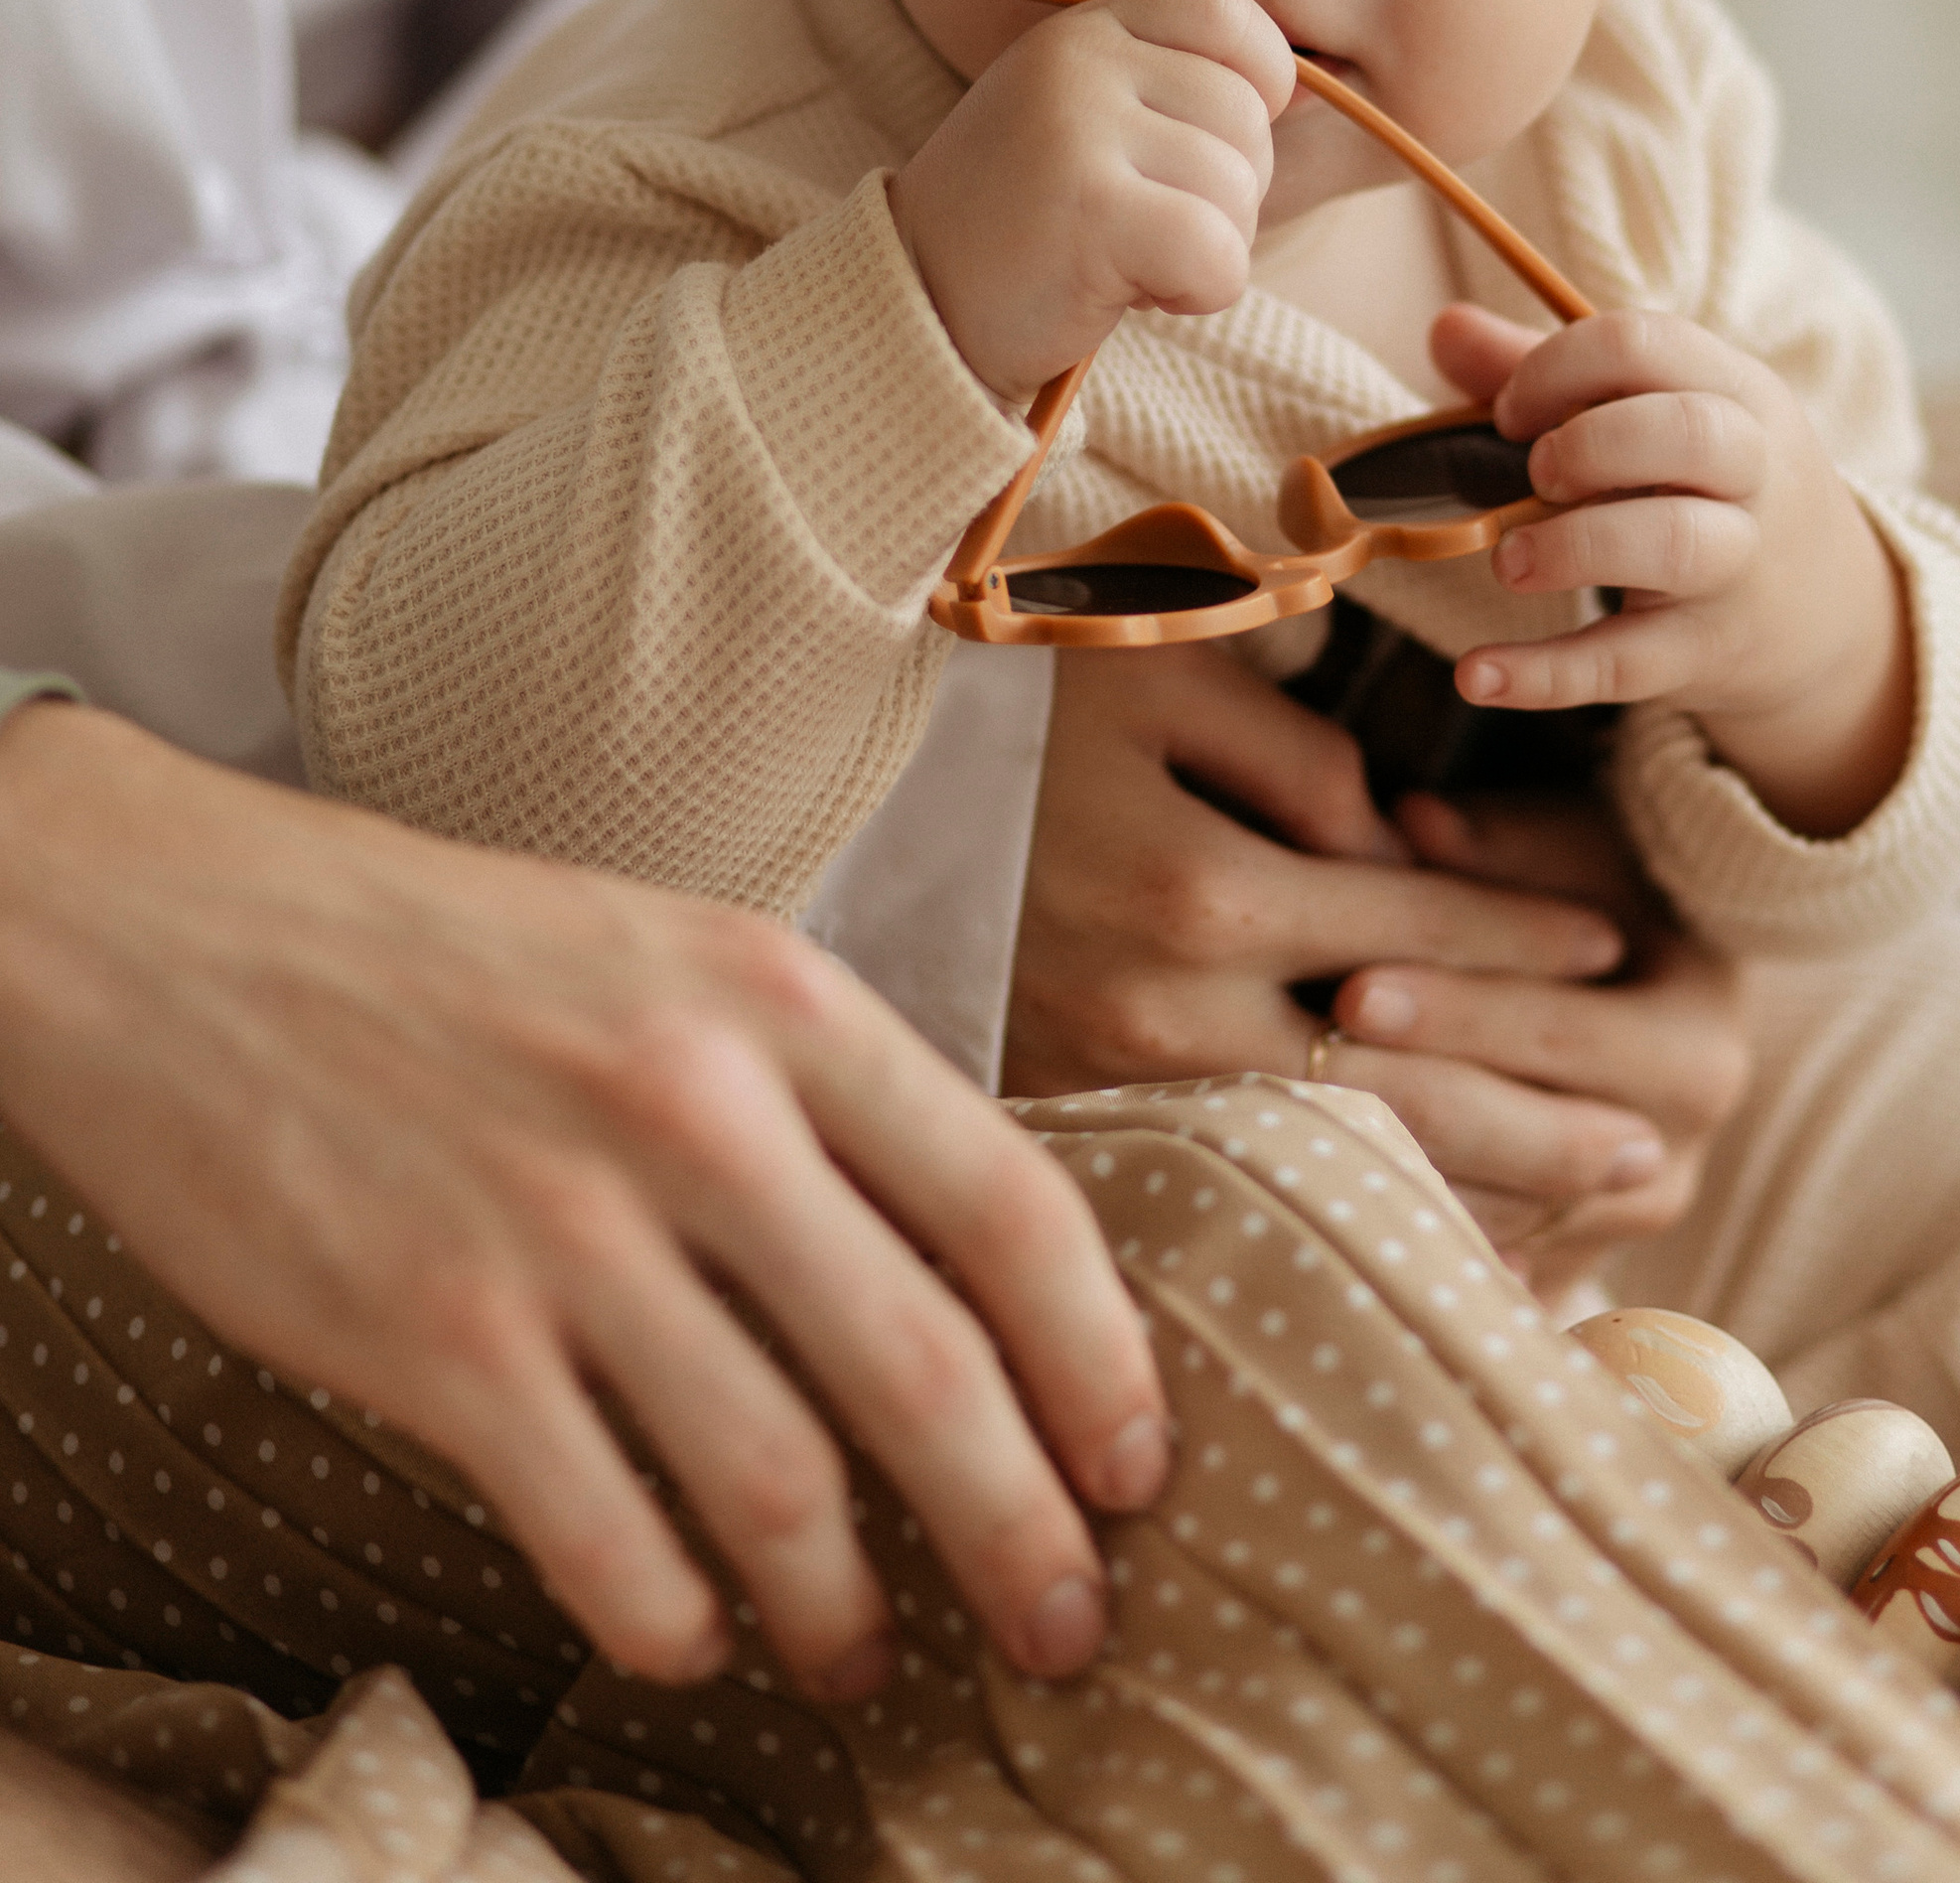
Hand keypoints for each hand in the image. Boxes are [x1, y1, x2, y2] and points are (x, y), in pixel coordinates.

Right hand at [0, 708, 1168, 1698]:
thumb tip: (958, 1273)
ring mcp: (563, 1229)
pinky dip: (668, 1618)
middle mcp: (697, 1109)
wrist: (188, 928)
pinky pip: (601, 1534)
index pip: (1010, 1202)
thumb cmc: (449, 954)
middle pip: (927, 1370)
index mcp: (779, 999)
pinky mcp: (432, 1337)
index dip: (1102, 1360)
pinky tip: (690, 1638)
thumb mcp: (674, 958)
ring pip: (776, 1481)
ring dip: (846, 1610)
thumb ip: (815, 1092)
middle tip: (1063, 1633)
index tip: (1141, 1468)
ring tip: (864, 1663)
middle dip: (1021, 1531)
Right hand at [890, 0, 1293, 397]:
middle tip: (1156, 226)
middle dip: (1231, 189)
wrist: (917, 303)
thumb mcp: (1087, 122)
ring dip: (1211, 247)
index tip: (1224, 139)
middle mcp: (1078, 64)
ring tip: (1133, 259)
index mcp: (1083, 31)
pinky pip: (1216, 250)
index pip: (1224, 9)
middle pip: (1245, 113)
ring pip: (1237, 187)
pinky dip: (1201, 291)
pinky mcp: (1089, 212)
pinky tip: (1139, 293)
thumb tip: (1307, 91)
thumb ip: (1177, 91)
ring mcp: (1078, 131)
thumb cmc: (1025, 222)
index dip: (1260, 76)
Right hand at [1004, 645, 1726, 1257]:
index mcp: (1200, 888)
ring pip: (1337, 1161)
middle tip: (1666, 1144)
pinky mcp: (1073, 1124)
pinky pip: (1250, 1183)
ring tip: (1588, 1199)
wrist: (831, 790)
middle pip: (1402, 1083)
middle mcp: (1163, 1013)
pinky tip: (1443, 1232)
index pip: (1419, 928)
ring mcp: (1112, 1087)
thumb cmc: (1014, 699)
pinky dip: (1360, 1210)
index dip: (1531, 935)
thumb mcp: (1162, 675)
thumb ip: (1299, 759)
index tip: (1624, 947)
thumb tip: (1397, 860)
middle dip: (1544, 1114)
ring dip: (1478, 1185)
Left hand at [1333, 789, 1749, 1312]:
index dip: (1451, 1012)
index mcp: (1696, 1050)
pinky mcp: (1560, 1270)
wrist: (1633, 986)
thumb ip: (1494, 840)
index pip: (1554, 1036)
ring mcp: (1615, 1231)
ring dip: (1385, 1175)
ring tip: (1278, 1128)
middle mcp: (1673, 1160)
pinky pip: (1468, 1267)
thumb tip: (1412, 818)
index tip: (1349, 989)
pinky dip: (1394, 1232)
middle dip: (1405, 1099)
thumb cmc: (1585, 886)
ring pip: (1489, 1221)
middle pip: (1521, 1146)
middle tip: (1297, 1064)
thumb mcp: (1563, 841)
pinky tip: (1303, 1196)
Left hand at [1434, 303, 1914, 837]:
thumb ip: (1549, 370)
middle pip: (1688, 432)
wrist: (1832, 612)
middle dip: (1589, 444)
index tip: (1510, 414)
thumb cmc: (1707, 484)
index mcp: (1736, 392)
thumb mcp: (1658, 414)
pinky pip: (1627, 663)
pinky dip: (1546, 673)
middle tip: (1534, 477)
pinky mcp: (1706, 654)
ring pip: (1672, 544)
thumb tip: (1444, 328)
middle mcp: (1753, 472)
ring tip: (1509, 561)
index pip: (1648, 344)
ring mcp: (1738, 569)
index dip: (1558, 367)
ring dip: (1573, 546)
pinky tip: (1478, 674)